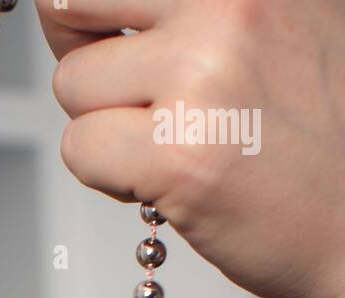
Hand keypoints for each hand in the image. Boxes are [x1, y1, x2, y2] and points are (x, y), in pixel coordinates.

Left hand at [36, 0, 344, 297]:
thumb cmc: (321, 148)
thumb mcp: (287, 29)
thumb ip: (206, 12)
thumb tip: (91, 7)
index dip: (86, 8)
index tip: (98, 35)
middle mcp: (228, 8)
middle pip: (74, 4)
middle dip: (80, 55)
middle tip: (113, 98)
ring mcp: (201, 77)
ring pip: (72, 85)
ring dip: (101, 128)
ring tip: (165, 150)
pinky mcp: (176, 155)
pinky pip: (81, 149)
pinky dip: (107, 177)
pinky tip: (164, 185)